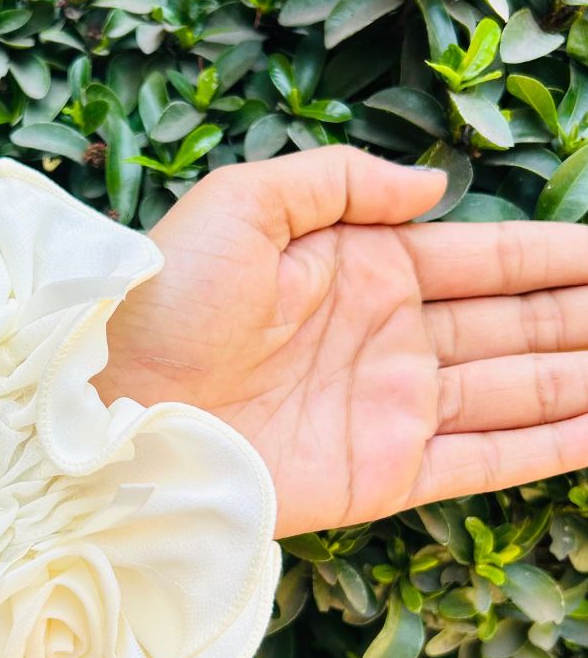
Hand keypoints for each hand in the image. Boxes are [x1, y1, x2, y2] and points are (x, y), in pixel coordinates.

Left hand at [95, 145, 587, 538]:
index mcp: (361, 272)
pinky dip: (548, 447)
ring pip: (515, 392)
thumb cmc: (166, 300)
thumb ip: (339, 183)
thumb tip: (434, 187)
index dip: (553, 256)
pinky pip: (485, 459)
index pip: (482, 260)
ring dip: (578, 379)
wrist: (116, 406)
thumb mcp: (243, 205)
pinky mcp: (382, 474)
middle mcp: (387, 341)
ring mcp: (389, 410)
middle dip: (578, 318)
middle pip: (513, 325)